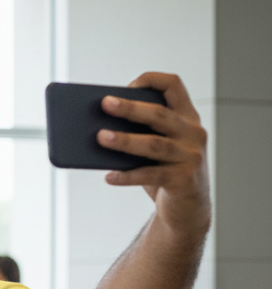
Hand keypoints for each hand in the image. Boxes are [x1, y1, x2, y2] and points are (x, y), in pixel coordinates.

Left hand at [97, 72, 210, 232]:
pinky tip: (109, 177)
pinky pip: (151, 175)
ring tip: (100, 137)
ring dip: (125, 141)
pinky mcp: (184, 180)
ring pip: (154, 144)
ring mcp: (191, 156)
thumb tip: (96, 129)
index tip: (127, 86)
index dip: (151, 80)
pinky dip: (128, 176)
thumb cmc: (164, 171)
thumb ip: (137, 134)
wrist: (187, 208)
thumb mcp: (155, 148)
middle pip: (160, 114)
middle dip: (130, 108)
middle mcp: (193, 133)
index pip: (174, 86)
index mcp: (186, 117)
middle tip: (104, 104)